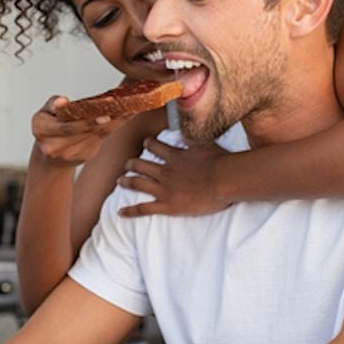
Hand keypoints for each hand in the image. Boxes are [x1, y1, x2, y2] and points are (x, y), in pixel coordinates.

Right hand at [31, 96, 131, 167]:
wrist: (50, 154)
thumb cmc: (49, 125)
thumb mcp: (45, 112)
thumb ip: (53, 104)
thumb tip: (63, 101)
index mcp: (41, 130)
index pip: (66, 126)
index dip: (86, 122)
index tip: (104, 116)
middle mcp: (54, 146)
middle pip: (85, 131)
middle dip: (106, 120)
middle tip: (125, 108)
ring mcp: (70, 154)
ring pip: (97, 134)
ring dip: (115, 121)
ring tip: (131, 108)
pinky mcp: (85, 155)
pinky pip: (102, 137)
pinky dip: (115, 125)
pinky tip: (127, 115)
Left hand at [117, 137, 231, 216]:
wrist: (223, 180)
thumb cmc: (220, 162)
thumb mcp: (205, 144)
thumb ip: (194, 139)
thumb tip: (188, 131)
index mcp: (175, 157)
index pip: (155, 146)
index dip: (148, 143)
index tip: (145, 143)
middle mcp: (165, 171)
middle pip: (141, 165)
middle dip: (132, 164)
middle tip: (127, 164)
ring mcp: (164, 189)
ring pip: (138, 184)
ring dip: (126, 182)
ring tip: (120, 181)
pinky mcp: (167, 206)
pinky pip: (144, 209)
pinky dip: (130, 211)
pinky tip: (120, 212)